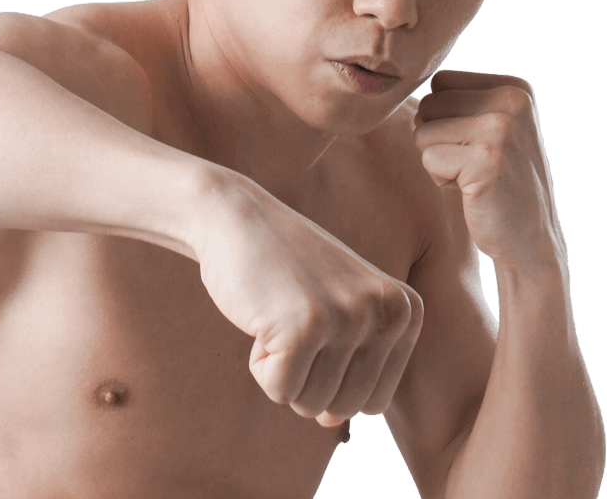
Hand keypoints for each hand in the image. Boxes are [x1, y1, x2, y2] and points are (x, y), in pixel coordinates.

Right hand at [194, 174, 422, 426]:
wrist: (237, 218)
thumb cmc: (284, 266)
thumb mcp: (339, 305)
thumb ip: (353, 362)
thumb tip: (333, 423)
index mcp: (405, 309)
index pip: (373, 400)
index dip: (331, 374)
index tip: (314, 320)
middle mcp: (387, 312)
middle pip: (344, 407)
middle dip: (306, 376)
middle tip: (291, 317)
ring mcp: (348, 318)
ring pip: (311, 404)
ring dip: (281, 369)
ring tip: (278, 313)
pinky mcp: (305, 327)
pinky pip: (279, 391)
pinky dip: (260, 365)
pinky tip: (261, 316)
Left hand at [414, 70, 565, 271]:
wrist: (530, 238)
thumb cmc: (496, 180)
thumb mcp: (490, 126)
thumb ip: (458, 99)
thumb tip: (400, 82)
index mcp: (514, 88)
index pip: (439, 83)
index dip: (444, 117)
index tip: (477, 143)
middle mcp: (512, 101)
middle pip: (428, 105)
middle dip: (437, 139)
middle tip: (474, 164)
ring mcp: (501, 129)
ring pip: (423, 132)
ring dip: (438, 160)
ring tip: (473, 176)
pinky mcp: (487, 160)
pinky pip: (428, 160)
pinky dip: (441, 180)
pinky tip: (473, 190)